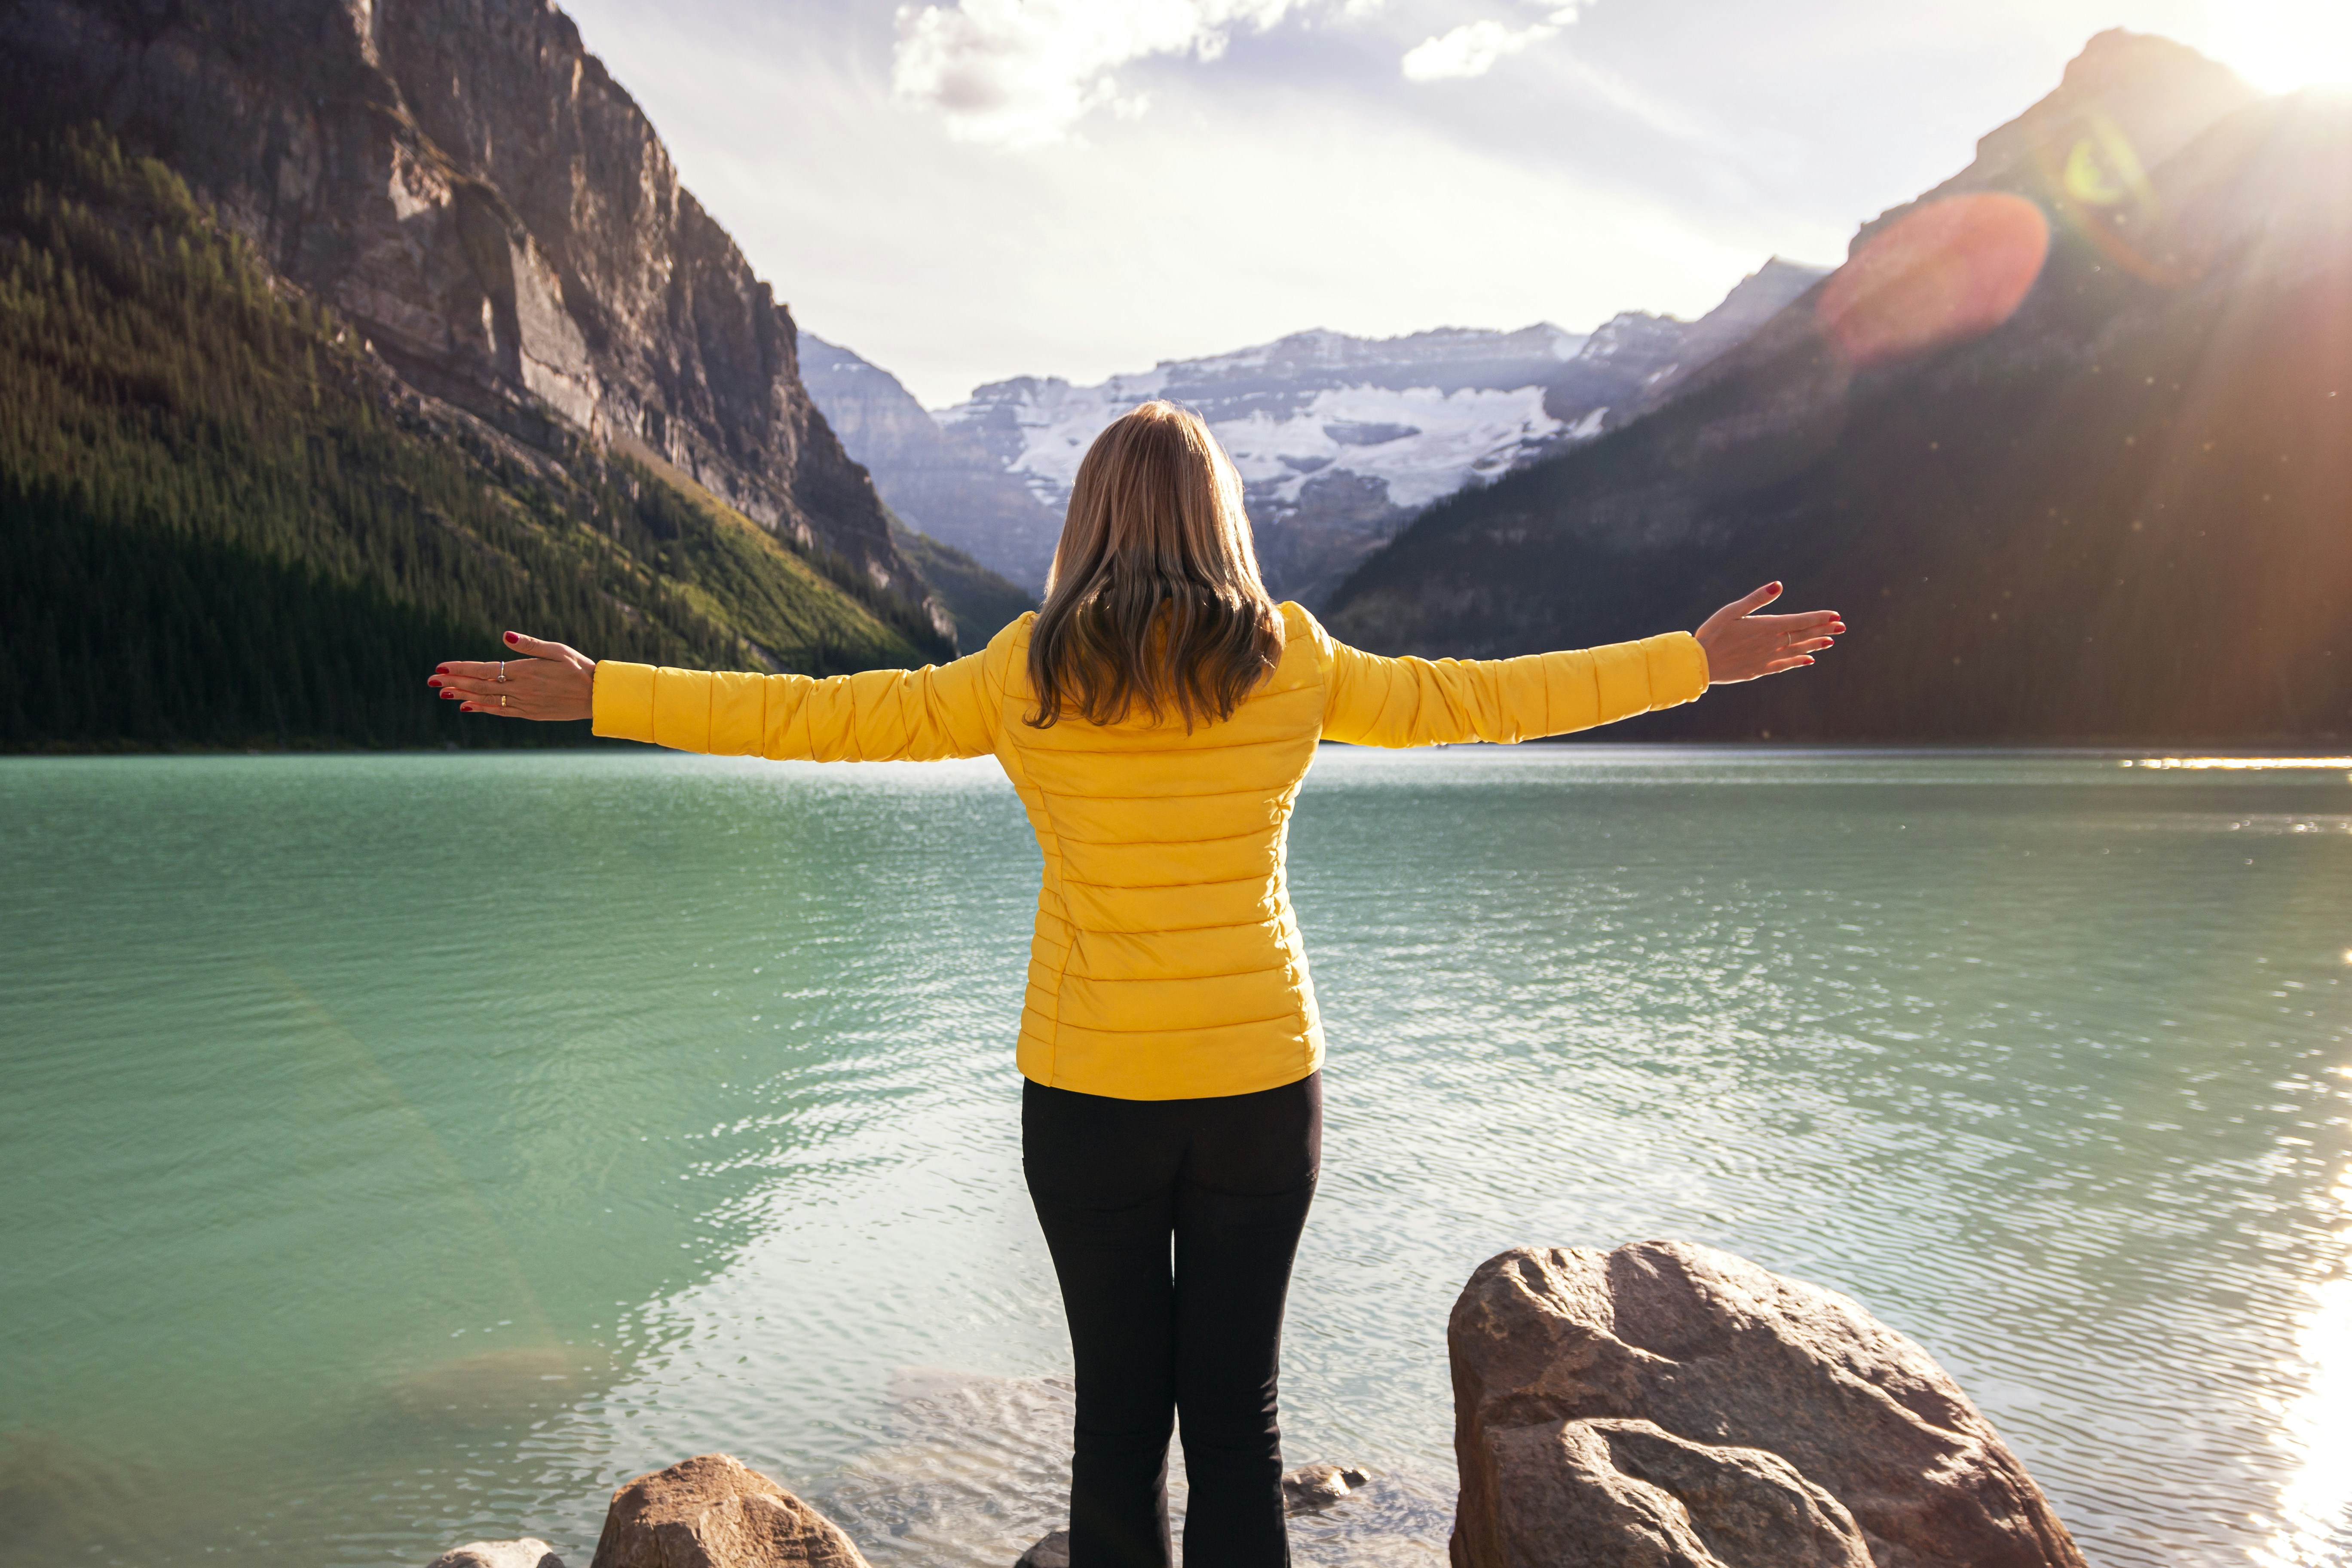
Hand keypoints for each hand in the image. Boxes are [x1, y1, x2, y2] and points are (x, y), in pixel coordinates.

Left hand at [426, 632, 595, 720]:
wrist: (597, 697)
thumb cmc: (579, 668)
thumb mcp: (557, 650)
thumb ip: (529, 645)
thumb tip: (504, 636)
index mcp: (525, 671)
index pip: (485, 669)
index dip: (461, 668)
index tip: (441, 666)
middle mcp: (521, 689)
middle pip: (480, 685)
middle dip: (454, 682)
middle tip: (431, 680)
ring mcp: (525, 704)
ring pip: (487, 699)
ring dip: (463, 695)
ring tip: (442, 692)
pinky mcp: (530, 714)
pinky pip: (501, 711)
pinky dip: (482, 708)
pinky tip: (467, 706)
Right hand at [1693, 583, 1843, 684]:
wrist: (1699, 664)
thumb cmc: (1712, 633)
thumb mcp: (1731, 611)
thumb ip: (1756, 599)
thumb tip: (1779, 585)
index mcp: (1766, 627)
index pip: (1800, 621)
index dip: (1819, 618)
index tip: (1836, 615)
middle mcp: (1771, 643)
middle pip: (1803, 635)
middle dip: (1824, 630)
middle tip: (1842, 627)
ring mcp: (1767, 658)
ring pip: (1797, 650)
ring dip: (1815, 645)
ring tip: (1831, 641)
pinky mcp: (1760, 669)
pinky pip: (1784, 665)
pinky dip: (1798, 662)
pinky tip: (1809, 660)